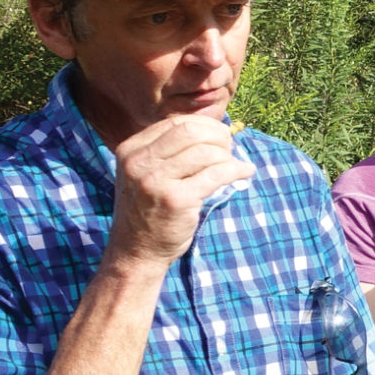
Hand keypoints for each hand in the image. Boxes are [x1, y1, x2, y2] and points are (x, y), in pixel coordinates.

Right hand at [108, 114, 255, 264]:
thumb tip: (215, 129)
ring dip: (228, 156)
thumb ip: (168, 151)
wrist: (136, 251)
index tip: (219, 136)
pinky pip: (216, 174)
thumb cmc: (149, 210)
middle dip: (217, 136)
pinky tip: (245, 172)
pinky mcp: (176, 199)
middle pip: (190, 132)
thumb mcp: (146, 174)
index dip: (204, 125)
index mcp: (130, 150)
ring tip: (234, 166)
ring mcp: (155, 181)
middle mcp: (138, 163)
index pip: (175, 123)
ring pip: (206, 152)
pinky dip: (237, 170)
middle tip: (229, 148)